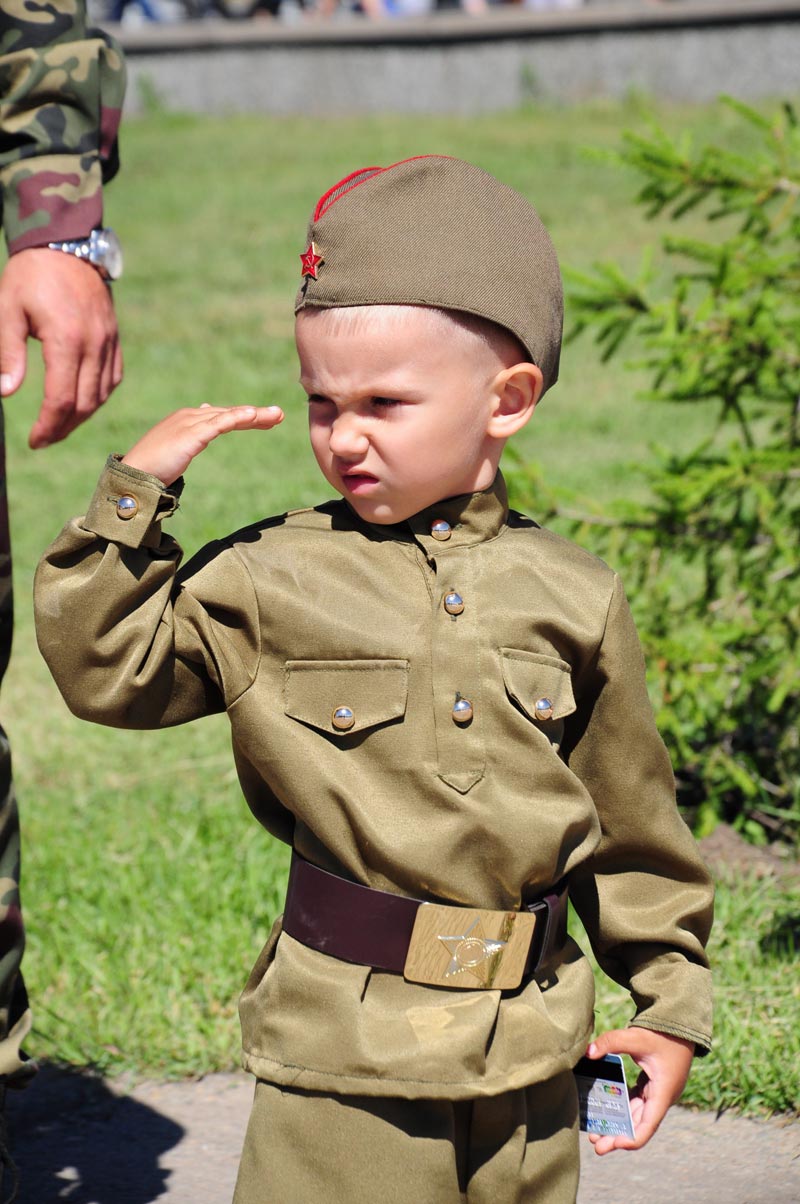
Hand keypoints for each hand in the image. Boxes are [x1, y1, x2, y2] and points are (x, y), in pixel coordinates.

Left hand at [0, 247, 122, 448]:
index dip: (48, 426)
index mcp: (67, 339)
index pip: (62, 398)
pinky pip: (113, 378)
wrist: (66, 244)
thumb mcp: (8, 309)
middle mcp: (94, 344)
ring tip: (60, 426)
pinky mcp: (114, 338)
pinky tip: (83, 403)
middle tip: (44, 439)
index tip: (35, 440)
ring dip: (81, 416)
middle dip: (63, 428)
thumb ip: (8, 352)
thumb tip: (6, 391)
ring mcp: (108, 342)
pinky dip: (99, 396)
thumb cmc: (31, 276)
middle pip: (85, 404)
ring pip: (101, 395)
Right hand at [121, 404, 284, 485]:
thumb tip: (203, 424)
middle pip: (230, 413)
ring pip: (229, 416)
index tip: (266, 420)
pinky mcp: (191, 434)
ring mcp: (191, 423)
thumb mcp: (176, 449)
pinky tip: (253, 416)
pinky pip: (220, 423)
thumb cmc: (153, 467)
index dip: (244, 417)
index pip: (222, 416)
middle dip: (256, 414)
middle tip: (279, 415)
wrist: (135, 475)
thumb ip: (192, 437)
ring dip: (254, 415)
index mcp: (188, 420)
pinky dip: (238, 417)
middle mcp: (190, 416)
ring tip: (276, 416)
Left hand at [584, 1027, 693, 1154]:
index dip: (631, 1138)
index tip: (613, 1144)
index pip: (648, 1125)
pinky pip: (637, 1102)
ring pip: (637, 1115)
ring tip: (597, 1132)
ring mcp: (658, 1091)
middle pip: (639, 1125)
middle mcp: (662, 1097)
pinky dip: (623, 1108)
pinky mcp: (653, 1084)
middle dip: (618, 1136)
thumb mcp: (636, 1037)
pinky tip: (608, 1111)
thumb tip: (588, 1052)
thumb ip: (612, 1042)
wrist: (679, 1022)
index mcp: (663, 1092)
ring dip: (619, 1124)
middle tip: (596, 1144)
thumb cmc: (661, 1032)